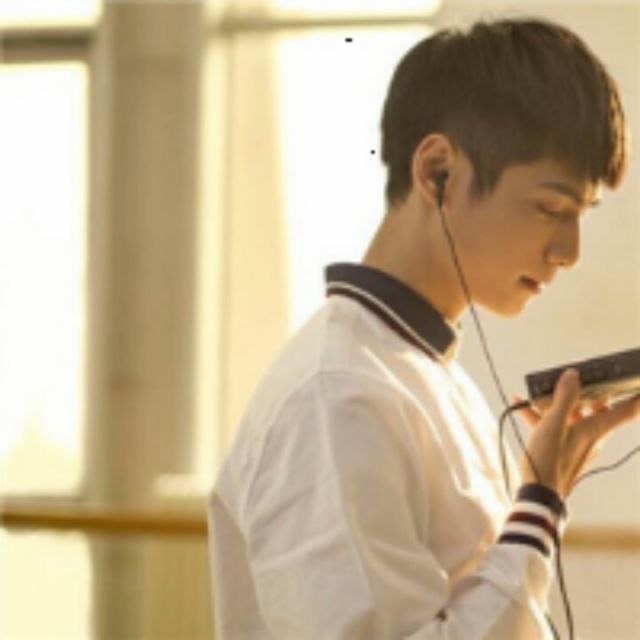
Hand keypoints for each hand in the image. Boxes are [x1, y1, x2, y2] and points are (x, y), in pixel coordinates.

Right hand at [512, 369, 639, 497]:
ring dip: (558, 402)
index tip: (637, 380)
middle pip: (598, 408)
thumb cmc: (550, 459)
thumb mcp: (554, 423)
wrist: (538, 492)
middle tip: (577, 376)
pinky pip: (557, 427)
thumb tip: (573, 375)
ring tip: (539, 390)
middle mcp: (591, 436)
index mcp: (596, 428)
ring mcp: (577, 443)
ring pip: (573, 416)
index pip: (627, 409)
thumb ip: (564, 397)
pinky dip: (543, 415)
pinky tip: (523, 406)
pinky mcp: (563, 449)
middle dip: (587, 390)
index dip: (636, 394)